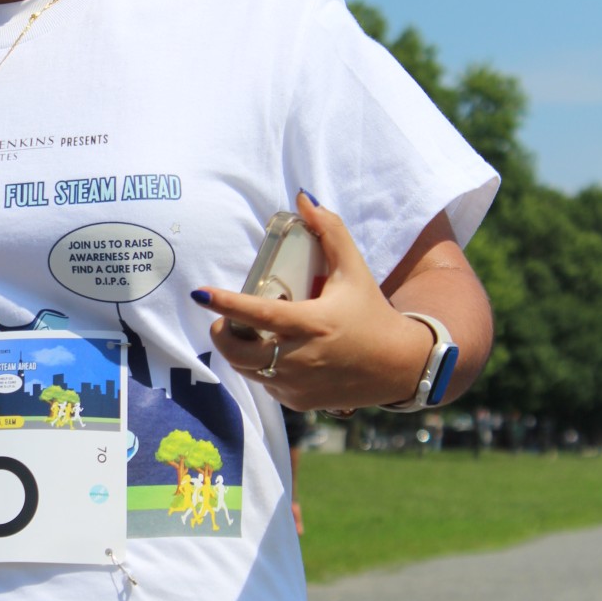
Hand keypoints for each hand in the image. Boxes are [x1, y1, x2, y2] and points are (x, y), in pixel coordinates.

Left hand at [193, 191, 433, 412]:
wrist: (400, 366)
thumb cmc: (372, 313)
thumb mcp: (354, 269)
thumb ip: (330, 231)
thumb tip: (304, 198)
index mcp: (312, 323)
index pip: (259, 315)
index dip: (226, 304)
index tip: (201, 294)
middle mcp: (301, 359)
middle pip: (239, 352)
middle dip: (222, 334)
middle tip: (223, 319)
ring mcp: (298, 385)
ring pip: (248, 371)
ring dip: (239, 352)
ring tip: (246, 333)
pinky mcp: (300, 402)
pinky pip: (266, 385)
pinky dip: (261, 370)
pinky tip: (273, 355)